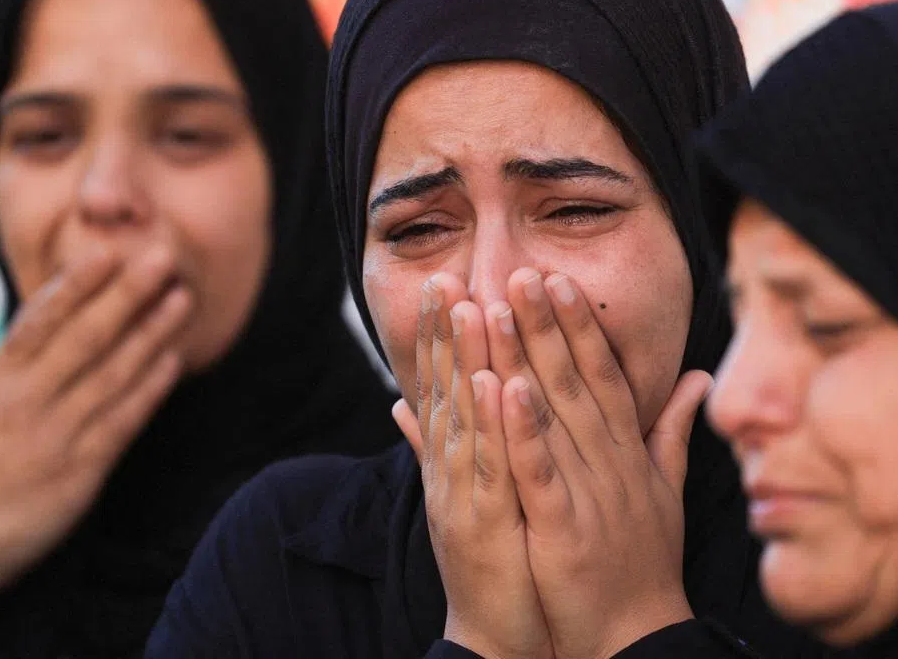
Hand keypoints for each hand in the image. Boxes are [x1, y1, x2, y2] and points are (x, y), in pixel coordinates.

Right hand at [0, 246, 189, 658]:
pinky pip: (122, 421)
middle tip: (163, 256)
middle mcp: (25, 402)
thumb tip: (45, 322)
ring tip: (182, 299)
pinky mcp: (80, 472)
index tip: (108, 251)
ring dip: (151, 333)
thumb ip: (10, 366)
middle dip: (127, 293)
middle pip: (85, 336)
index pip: (39, 320)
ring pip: (112, 372)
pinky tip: (173, 361)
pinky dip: (150, 389)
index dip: (76, 284)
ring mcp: (54, 436)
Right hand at [391, 272, 552, 658]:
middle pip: (446, 389)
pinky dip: (488, 422)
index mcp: (454, 458)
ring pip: (462, 415)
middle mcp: (452, 468)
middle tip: (446, 275)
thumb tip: (402, 401)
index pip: (445, 384)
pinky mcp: (483, 521)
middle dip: (445, 331)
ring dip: (460, 358)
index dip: (443, 334)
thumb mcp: (464, 492)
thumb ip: (436, 443)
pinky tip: (488, 381)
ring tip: (465, 306)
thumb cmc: (491, 560)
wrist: (496, 632)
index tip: (447, 282)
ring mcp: (463, 492)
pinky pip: (488, 464)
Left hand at [492, 268, 709, 658]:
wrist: (637, 635)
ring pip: (554, 413)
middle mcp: (610, 462)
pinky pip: (541, 471)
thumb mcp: (665, 489)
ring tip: (504, 308)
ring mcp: (588, 492)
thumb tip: (696, 376)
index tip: (558, 281)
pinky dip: (525, 429)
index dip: (580, 327)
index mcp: (626, 451)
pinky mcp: (563, 527)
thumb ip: (673, 429)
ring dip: (529, 358)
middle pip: (575, 380)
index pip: (603, 375)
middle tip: (523, 272)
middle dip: (549, 324)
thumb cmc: (645, 562)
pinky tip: (506, 389)